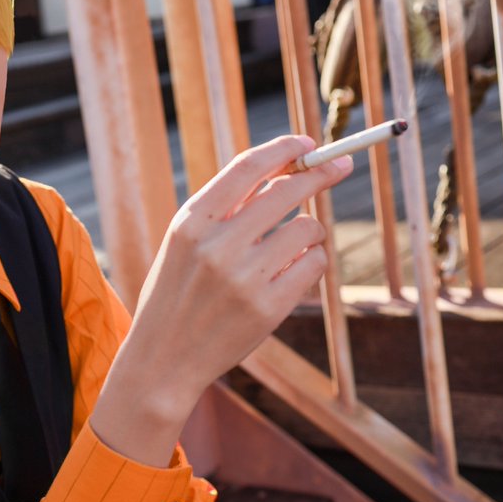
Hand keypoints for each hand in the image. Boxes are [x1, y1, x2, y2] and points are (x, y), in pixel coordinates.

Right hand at [92, 135, 351, 465]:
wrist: (162, 359)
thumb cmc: (177, 292)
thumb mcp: (185, 243)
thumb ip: (226, 208)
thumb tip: (285, 170)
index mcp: (191, 222)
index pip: (248, 167)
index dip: (284, 148)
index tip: (308, 142)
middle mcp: (217, 246)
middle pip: (288, 189)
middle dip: (320, 173)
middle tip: (339, 167)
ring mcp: (245, 279)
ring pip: (308, 228)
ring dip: (308, 232)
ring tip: (287, 248)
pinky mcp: (269, 308)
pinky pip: (314, 265)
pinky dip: (310, 264)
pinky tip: (288, 275)